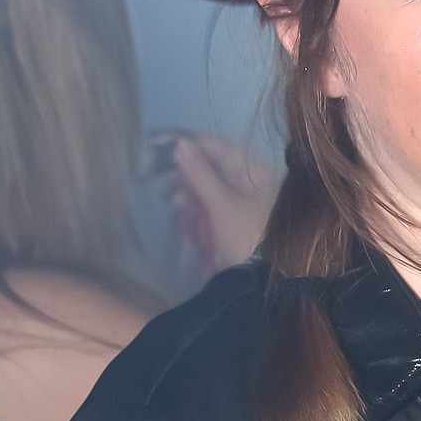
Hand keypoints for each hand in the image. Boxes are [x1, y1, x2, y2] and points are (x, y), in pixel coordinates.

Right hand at [162, 133, 281, 282]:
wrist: (261, 281)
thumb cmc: (247, 235)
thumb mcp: (221, 202)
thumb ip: (200, 172)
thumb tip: (181, 143)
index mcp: (253, 172)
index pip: (217, 145)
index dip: (189, 141)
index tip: (159, 139)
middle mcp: (247, 184)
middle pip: (209, 167)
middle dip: (185, 174)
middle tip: (165, 181)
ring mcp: (239, 205)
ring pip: (204, 189)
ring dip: (187, 195)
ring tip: (176, 204)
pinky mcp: (229, 225)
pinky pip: (206, 211)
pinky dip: (193, 214)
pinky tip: (184, 221)